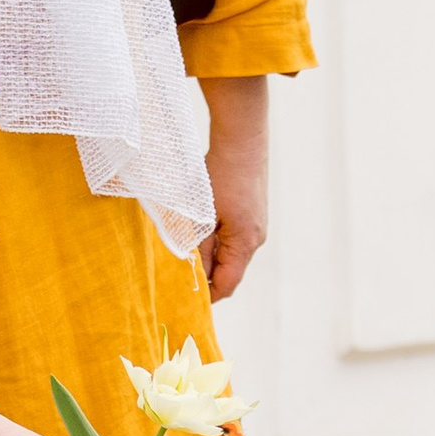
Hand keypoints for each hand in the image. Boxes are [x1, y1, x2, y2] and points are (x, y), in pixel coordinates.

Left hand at [201, 77, 269, 300]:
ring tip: (184, 253)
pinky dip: (217, 243)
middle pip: (230, 272)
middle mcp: (256, 238)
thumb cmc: (220, 174)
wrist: (242, 137)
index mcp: (246, 243)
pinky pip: (234, 239)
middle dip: (206, 277)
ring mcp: (257, 226)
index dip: (206, 297)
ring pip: (231, 255)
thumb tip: (194, 277)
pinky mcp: (253, 214)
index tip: (182, 298)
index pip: (227, 285)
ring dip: (210, 258)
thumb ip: (199, 249)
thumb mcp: (203, 216)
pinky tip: (199, 233)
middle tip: (177, 277)